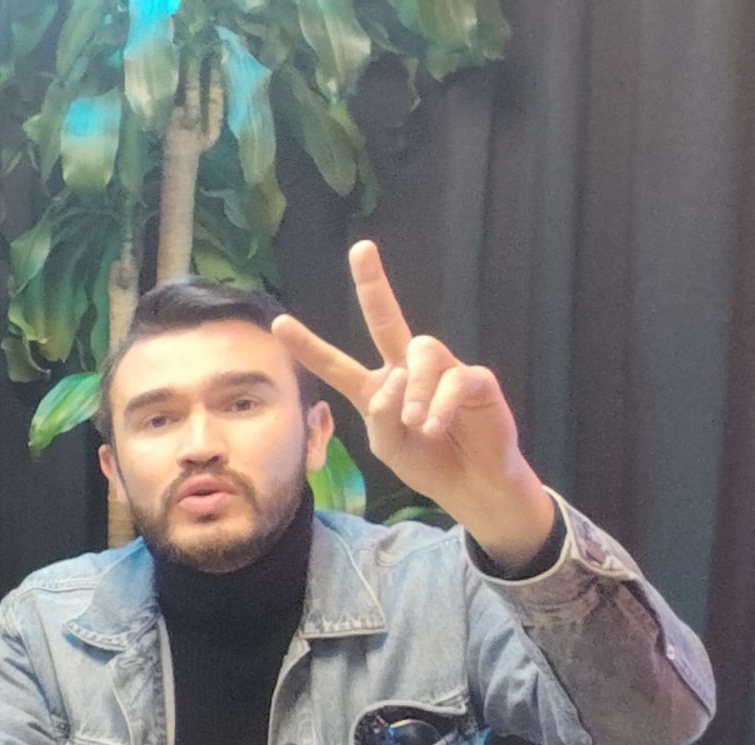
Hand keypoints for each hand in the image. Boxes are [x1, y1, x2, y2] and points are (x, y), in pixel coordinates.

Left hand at [273, 240, 557, 566]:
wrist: (472, 485)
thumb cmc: (429, 463)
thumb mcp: (388, 447)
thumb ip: (380, 417)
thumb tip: (394, 380)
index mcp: (378, 389)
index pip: (337, 363)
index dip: (309, 346)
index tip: (278, 323)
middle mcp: (409, 371)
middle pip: (388, 320)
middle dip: (373, 284)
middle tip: (360, 249)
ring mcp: (444, 372)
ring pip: (421, 351)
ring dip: (415, 391)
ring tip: (419, 425)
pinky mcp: (477, 380)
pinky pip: (455, 379)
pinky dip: (440, 405)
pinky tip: (435, 426)